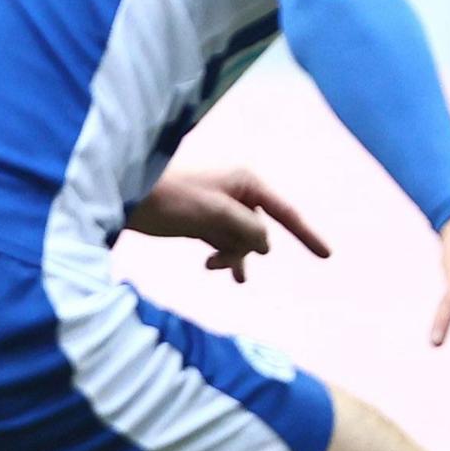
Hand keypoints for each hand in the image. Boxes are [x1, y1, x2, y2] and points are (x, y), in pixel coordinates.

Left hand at [125, 166, 327, 280]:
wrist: (122, 195)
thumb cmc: (169, 197)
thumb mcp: (214, 213)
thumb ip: (247, 229)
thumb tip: (265, 246)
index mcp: (244, 182)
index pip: (284, 212)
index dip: (307, 235)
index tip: (328, 256)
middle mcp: (236, 193)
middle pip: (258, 231)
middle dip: (246, 248)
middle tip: (217, 259)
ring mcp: (218, 209)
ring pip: (240, 241)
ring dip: (232, 256)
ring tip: (214, 267)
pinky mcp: (200, 222)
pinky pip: (223, 243)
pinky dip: (222, 256)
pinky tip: (217, 268)